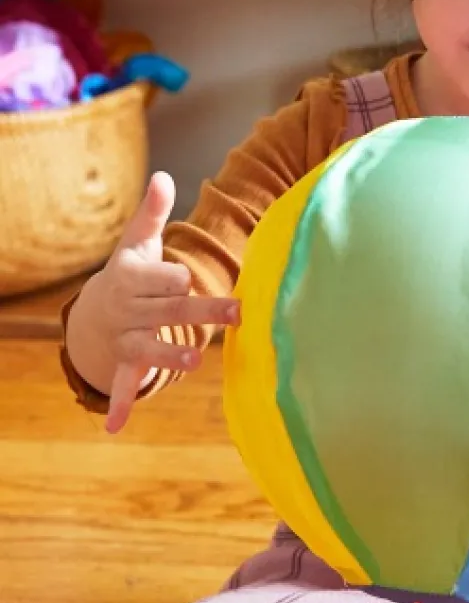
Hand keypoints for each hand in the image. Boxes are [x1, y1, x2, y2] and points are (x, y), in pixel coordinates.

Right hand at [73, 172, 239, 433]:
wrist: (95, 311)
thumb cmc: (131, 273)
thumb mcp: (138, 242)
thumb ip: (153, 212)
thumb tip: (165, 176)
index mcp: (131, 278)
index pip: (165, 278)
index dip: (179, 278)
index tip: (189, 279)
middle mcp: (127, 310)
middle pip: (171, 310)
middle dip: (202, 312)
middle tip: (238, 312)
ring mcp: (125, 339)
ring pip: (151, 348)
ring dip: (169, 356)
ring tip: (194, 361)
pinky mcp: (126, 364)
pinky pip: (123, 385)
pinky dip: (121, 405)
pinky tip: (117, 426)